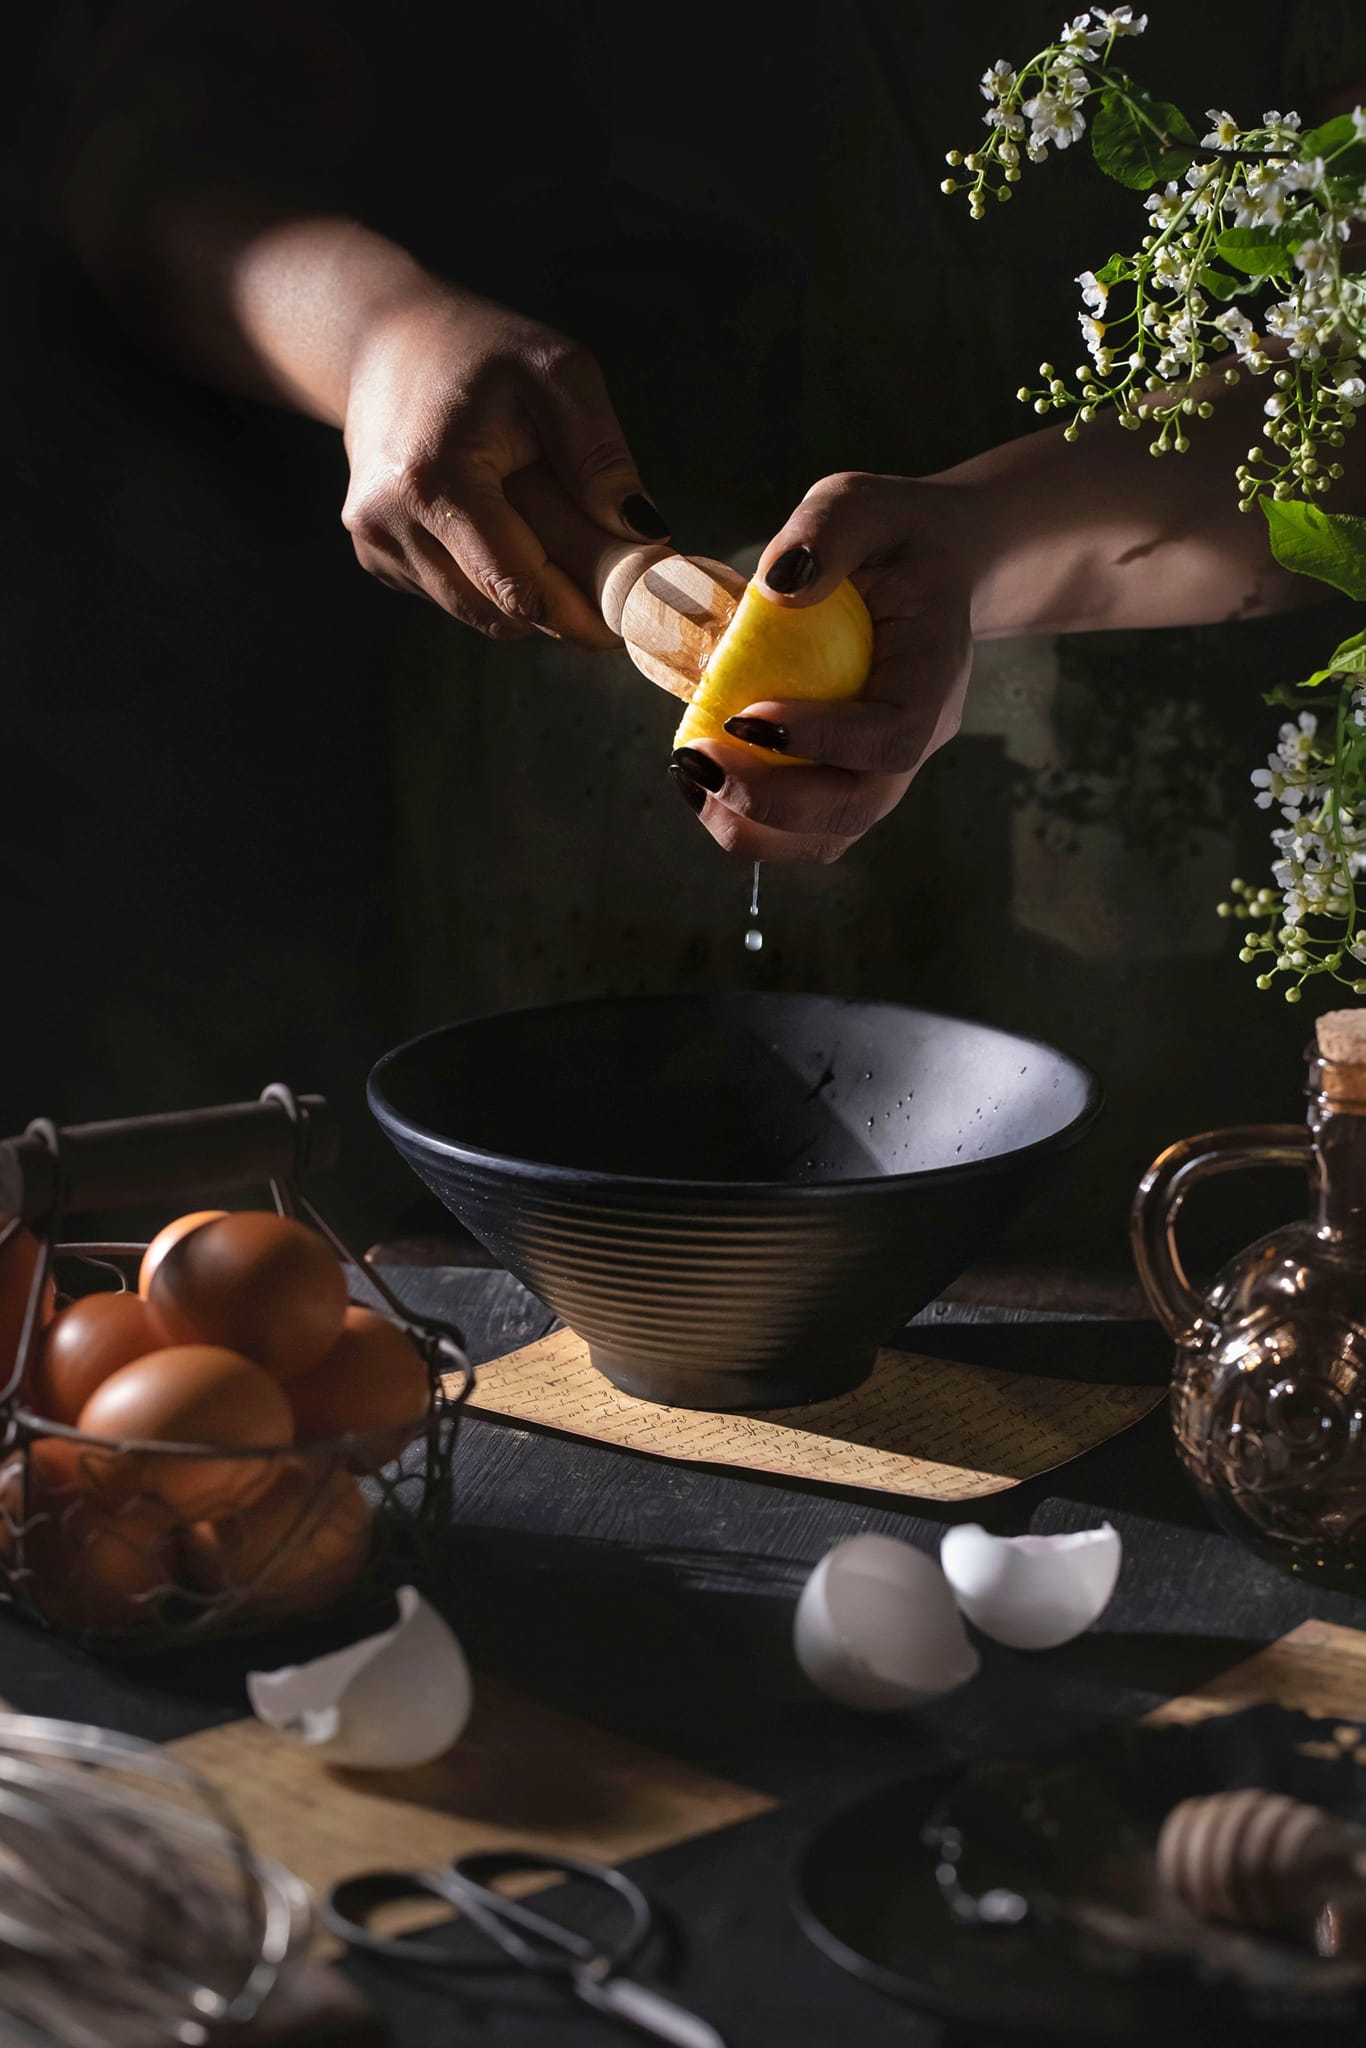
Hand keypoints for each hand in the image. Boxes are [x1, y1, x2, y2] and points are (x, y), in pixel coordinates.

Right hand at [341, 285, 667, 643]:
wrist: (382, 341)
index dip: (579, 619)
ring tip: (562, 548)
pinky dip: (492, 582)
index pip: (517, 589)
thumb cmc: (481, 351)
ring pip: (478, 615)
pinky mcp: (377, 557)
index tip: (628, 626)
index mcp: (436, 481)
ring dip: (528, 599)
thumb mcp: (558, 374)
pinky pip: (454, 597)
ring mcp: (378, 546)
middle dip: (562, 612)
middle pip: (500, 614)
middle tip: (613, 592)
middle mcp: (392, 524)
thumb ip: (601, 456)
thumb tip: (644, 534)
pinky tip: (505, 531)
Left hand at [668, 472, 978, 861]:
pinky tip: (699, 777)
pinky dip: (749, 820)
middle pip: (855, 808)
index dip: (821, 741)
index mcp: (933, 677)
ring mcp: (884, 769)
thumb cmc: (893, 534)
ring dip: (751, 826)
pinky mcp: (848, 778)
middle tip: (693, 760)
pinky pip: (803, 827)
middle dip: (768, 803)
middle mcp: (917, 739)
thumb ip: (825, 533)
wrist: (933, 566)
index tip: (744, 716)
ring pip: (827, 836)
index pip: (891, 737)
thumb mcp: (862, 503)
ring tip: (687, 773)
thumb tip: (777, 589)